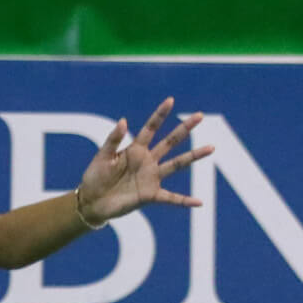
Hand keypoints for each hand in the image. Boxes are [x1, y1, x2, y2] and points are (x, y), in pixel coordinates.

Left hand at [76, 98, 211, 223]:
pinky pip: (171, 198)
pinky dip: (184, 201)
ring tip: (211, 147)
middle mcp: (147, 161)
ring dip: (194, 156)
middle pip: (170, 142)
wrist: (91, 202)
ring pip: (177, 164)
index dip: (160, 115)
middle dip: (184, 129)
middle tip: (200, 116)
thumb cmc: (95, 177)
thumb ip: (113, 139)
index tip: (170, 100)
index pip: (151, 128)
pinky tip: (199, 202)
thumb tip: (124, 120)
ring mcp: (151, 177)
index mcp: (135, 149)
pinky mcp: (150, 195)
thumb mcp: (102, 156)